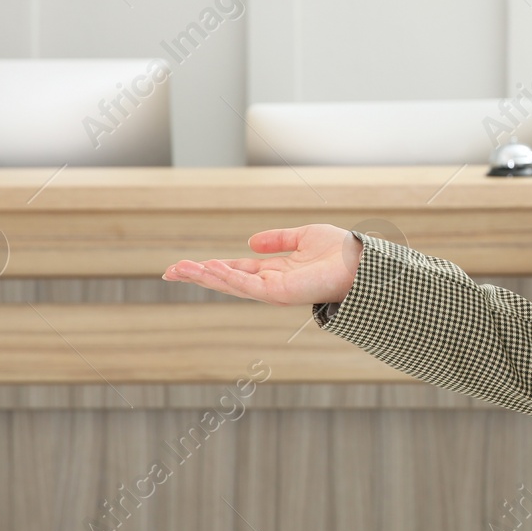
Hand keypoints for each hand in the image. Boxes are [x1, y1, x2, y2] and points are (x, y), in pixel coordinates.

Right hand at [162, 224, 363, 306]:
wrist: (363, 262)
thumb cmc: (341, 252)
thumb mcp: (304, 237)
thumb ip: (278, 240)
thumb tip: (250, 242)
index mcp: (275, 272)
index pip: (236, 270)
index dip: (210, 267)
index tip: (185, 265)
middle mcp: (271, 284)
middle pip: (226, 280)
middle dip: (198, 275)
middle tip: (168, 271)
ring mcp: (274, 291)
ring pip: (232, 284)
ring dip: (205, 276)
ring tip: (178, 269)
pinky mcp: (281, 293)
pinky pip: (248, 285)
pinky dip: (228, 277)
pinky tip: (210, 269)